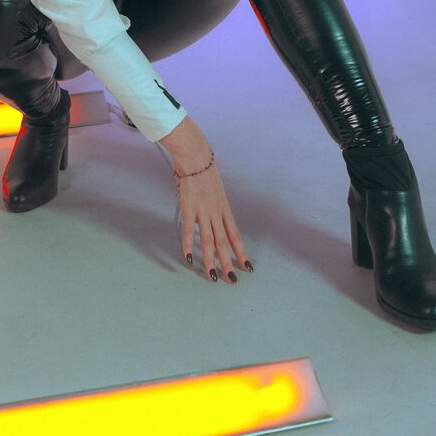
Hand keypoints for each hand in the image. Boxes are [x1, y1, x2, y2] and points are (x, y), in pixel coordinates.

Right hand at [160, 114, 252, 282]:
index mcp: (224, 207)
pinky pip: (189, 231)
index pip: (235, 234)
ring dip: (211, 261)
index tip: (247, 266)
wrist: (194, 155)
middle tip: (232, 280)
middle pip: (225, 243)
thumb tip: (212, 211)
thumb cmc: (202, 168)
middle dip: (229, 263)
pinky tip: (188, 259)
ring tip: (213, 277)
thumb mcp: (215, 187)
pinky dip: (188, 246)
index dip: (241, 252)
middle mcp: (216, 212)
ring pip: (209, 241)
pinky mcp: (188, 209)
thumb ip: (214, 202)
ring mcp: (203, 211)